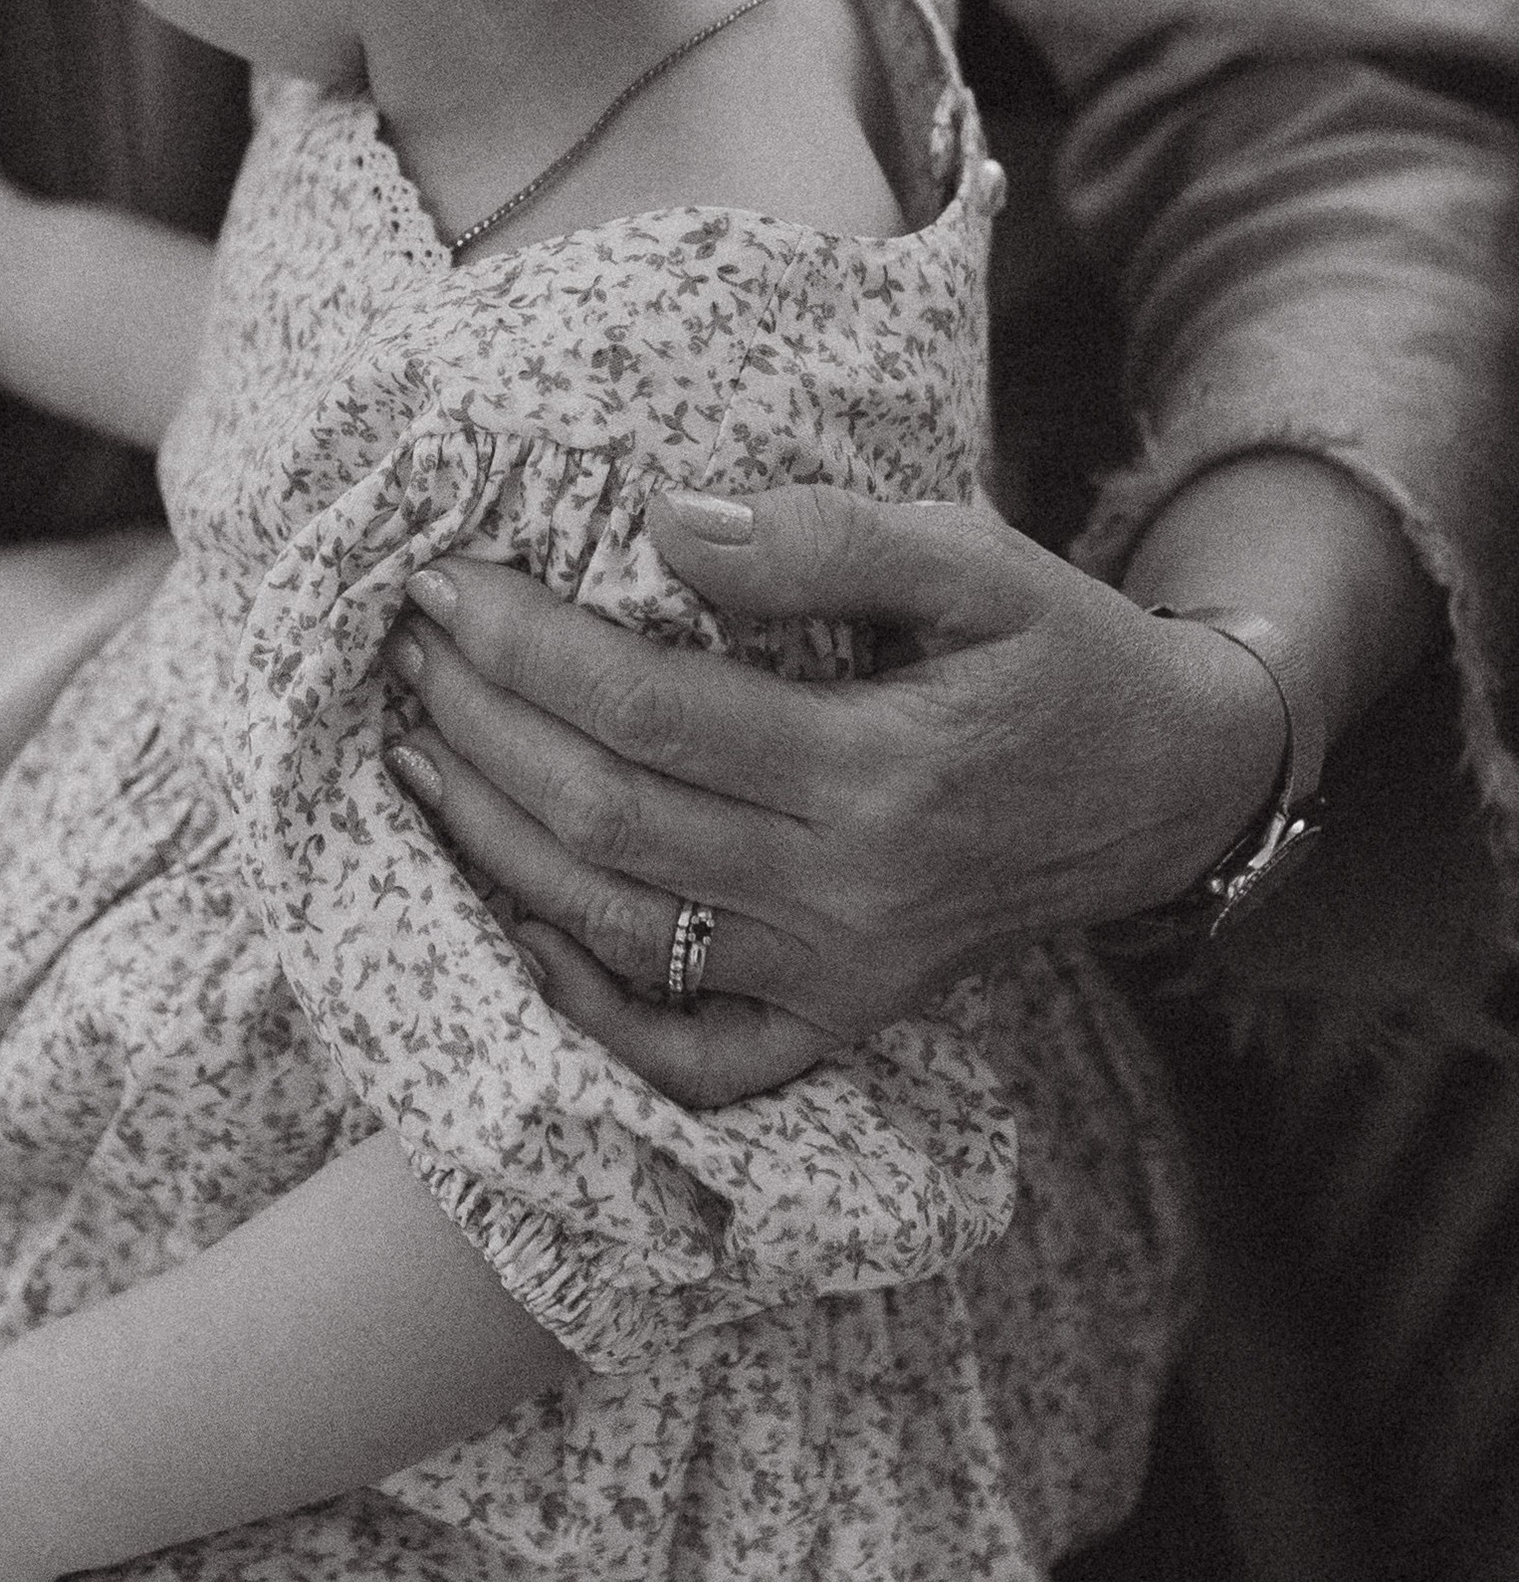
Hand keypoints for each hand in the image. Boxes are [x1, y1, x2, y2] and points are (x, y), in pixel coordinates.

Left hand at [380, 485, 1288, 1091]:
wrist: (1172, 787)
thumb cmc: (1060, 655)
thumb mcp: (978, 559)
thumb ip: (827, 539)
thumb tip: (667, 524)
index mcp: (879, 771)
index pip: (649, 710)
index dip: (526, 646)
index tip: (445, 585)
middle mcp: (847, 893)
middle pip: (609, 819)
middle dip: (482, 729)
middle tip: (408, 653)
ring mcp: (837, 976)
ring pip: (617, 930)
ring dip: (494, 840)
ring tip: (416, 751)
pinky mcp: (838, 1020)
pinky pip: (688, 1056)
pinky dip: (584, 1006)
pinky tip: (511, 923)